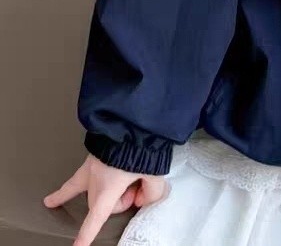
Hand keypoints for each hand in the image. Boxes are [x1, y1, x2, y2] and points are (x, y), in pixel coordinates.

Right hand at [42, 153, 168, 245]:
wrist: (132, 120)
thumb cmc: (140, 144)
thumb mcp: (155, 173)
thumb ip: (151, 191)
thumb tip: (142, 197)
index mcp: (108, 187)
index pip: (95, 219)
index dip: (86, 236)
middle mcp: (95, 179)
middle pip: (102, 204)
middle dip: (119, 201)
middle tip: (136, 187)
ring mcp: (90, 166)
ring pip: (88, 191)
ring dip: (103, 193)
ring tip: (105, 186)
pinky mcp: (92, 156)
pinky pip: (77, 177)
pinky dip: (65, 191)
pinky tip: (51, 200)